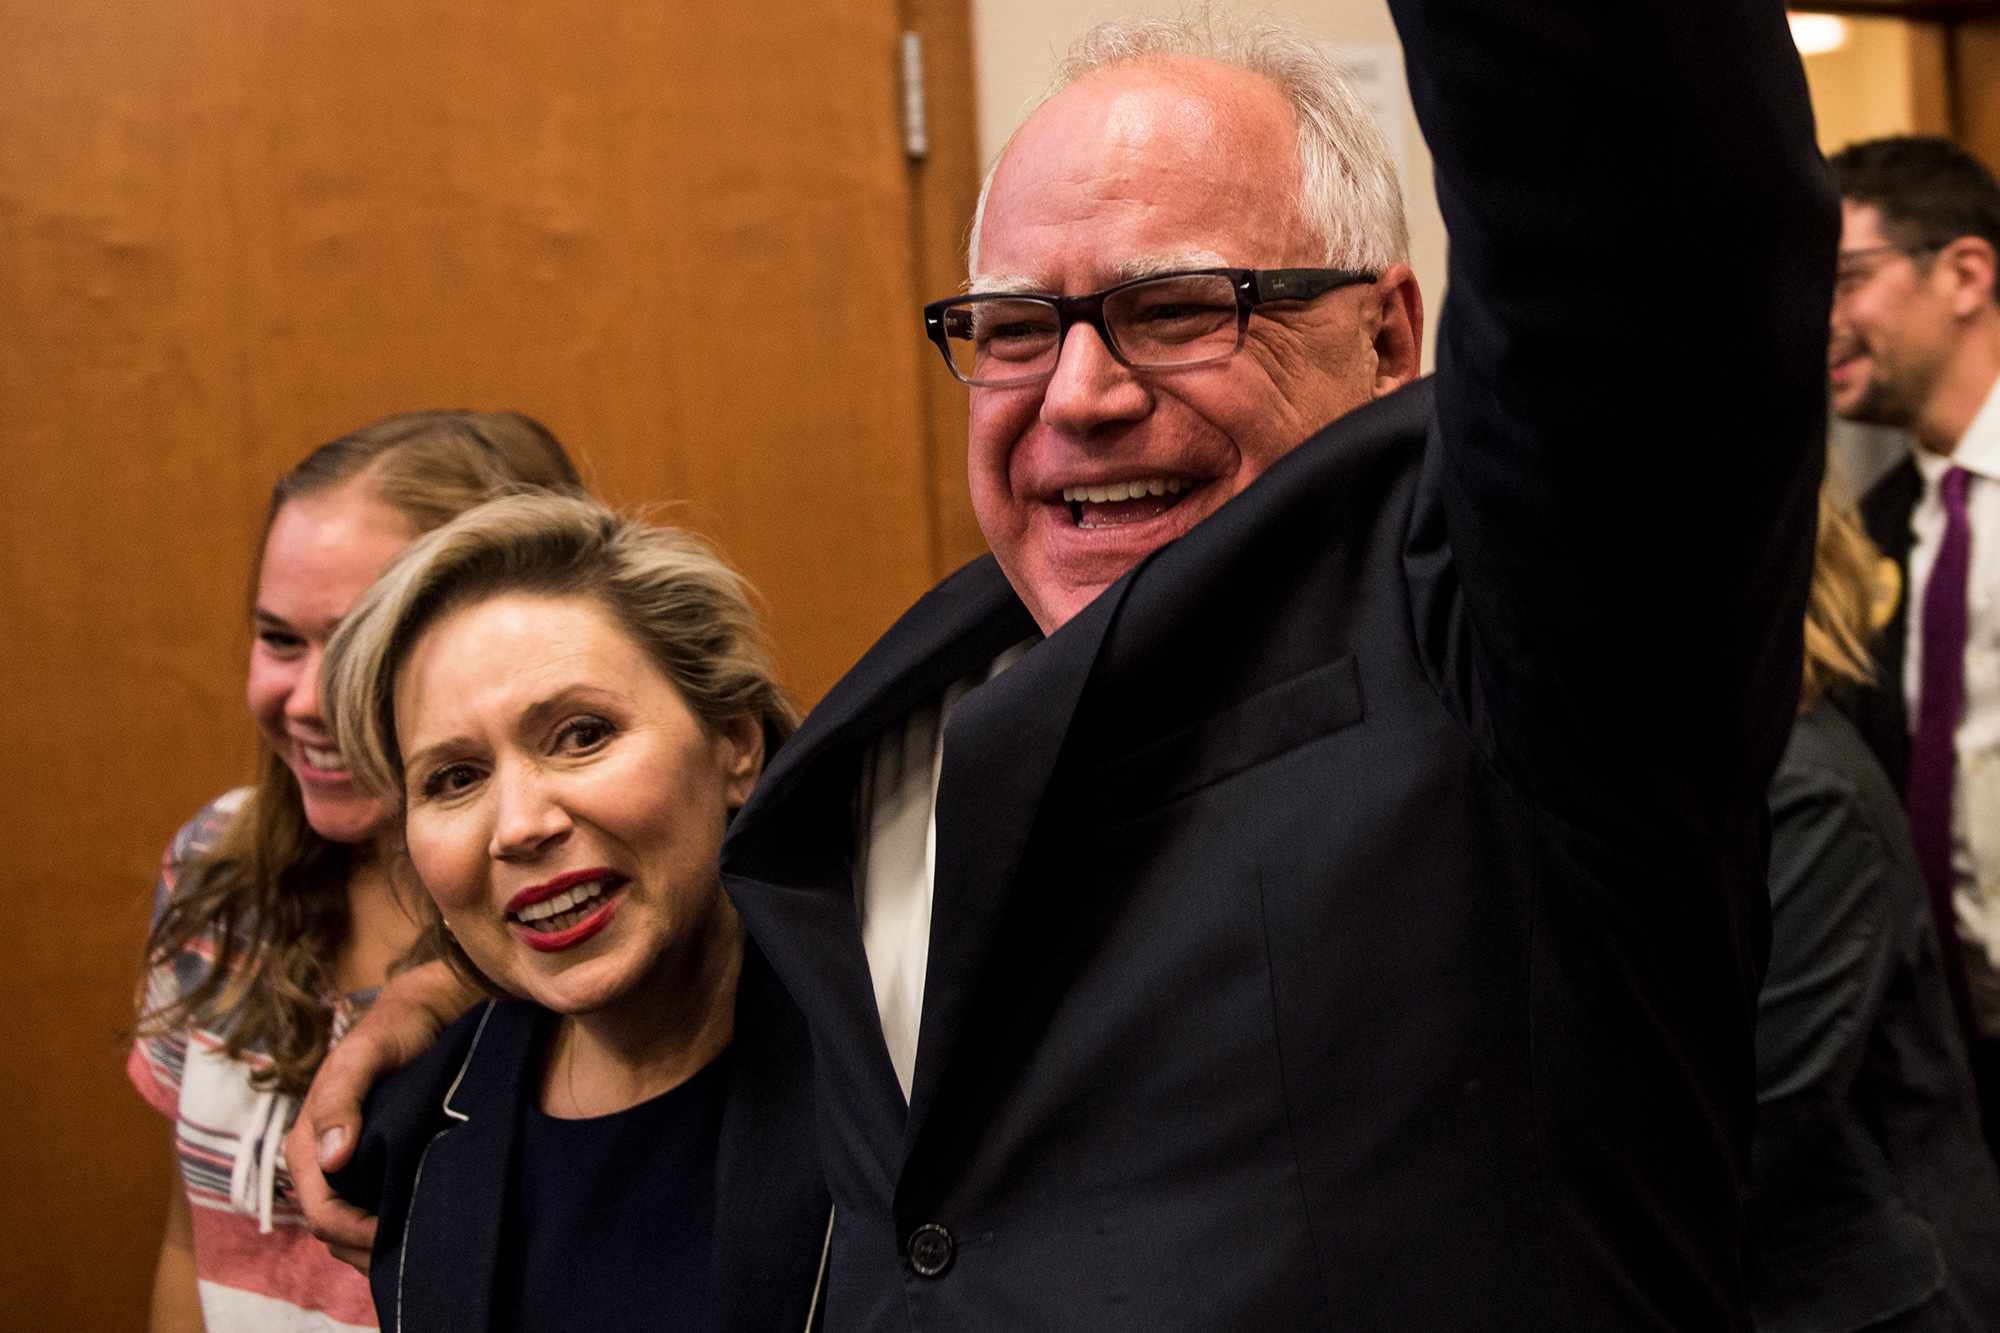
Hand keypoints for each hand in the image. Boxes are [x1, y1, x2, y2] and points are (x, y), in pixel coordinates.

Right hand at [286, 960, 474, 1271]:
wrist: (425, 1013)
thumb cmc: (393, 1030)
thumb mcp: (366, 1054)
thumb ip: (342, 1098)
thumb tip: (332, 1157)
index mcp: (308, 1143)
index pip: (321, 1211)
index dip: (353, 1233)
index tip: (394, 1236)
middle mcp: (322, 1162)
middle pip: (333, 1230)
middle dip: (365, 1250)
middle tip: (415, 1254)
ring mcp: (349, 1167)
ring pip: (351, 1228)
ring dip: (378, 1245)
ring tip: (419, 1244)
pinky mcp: (376, 1165)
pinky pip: (373, 1211)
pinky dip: (390, 1227)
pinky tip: (421, 1227)